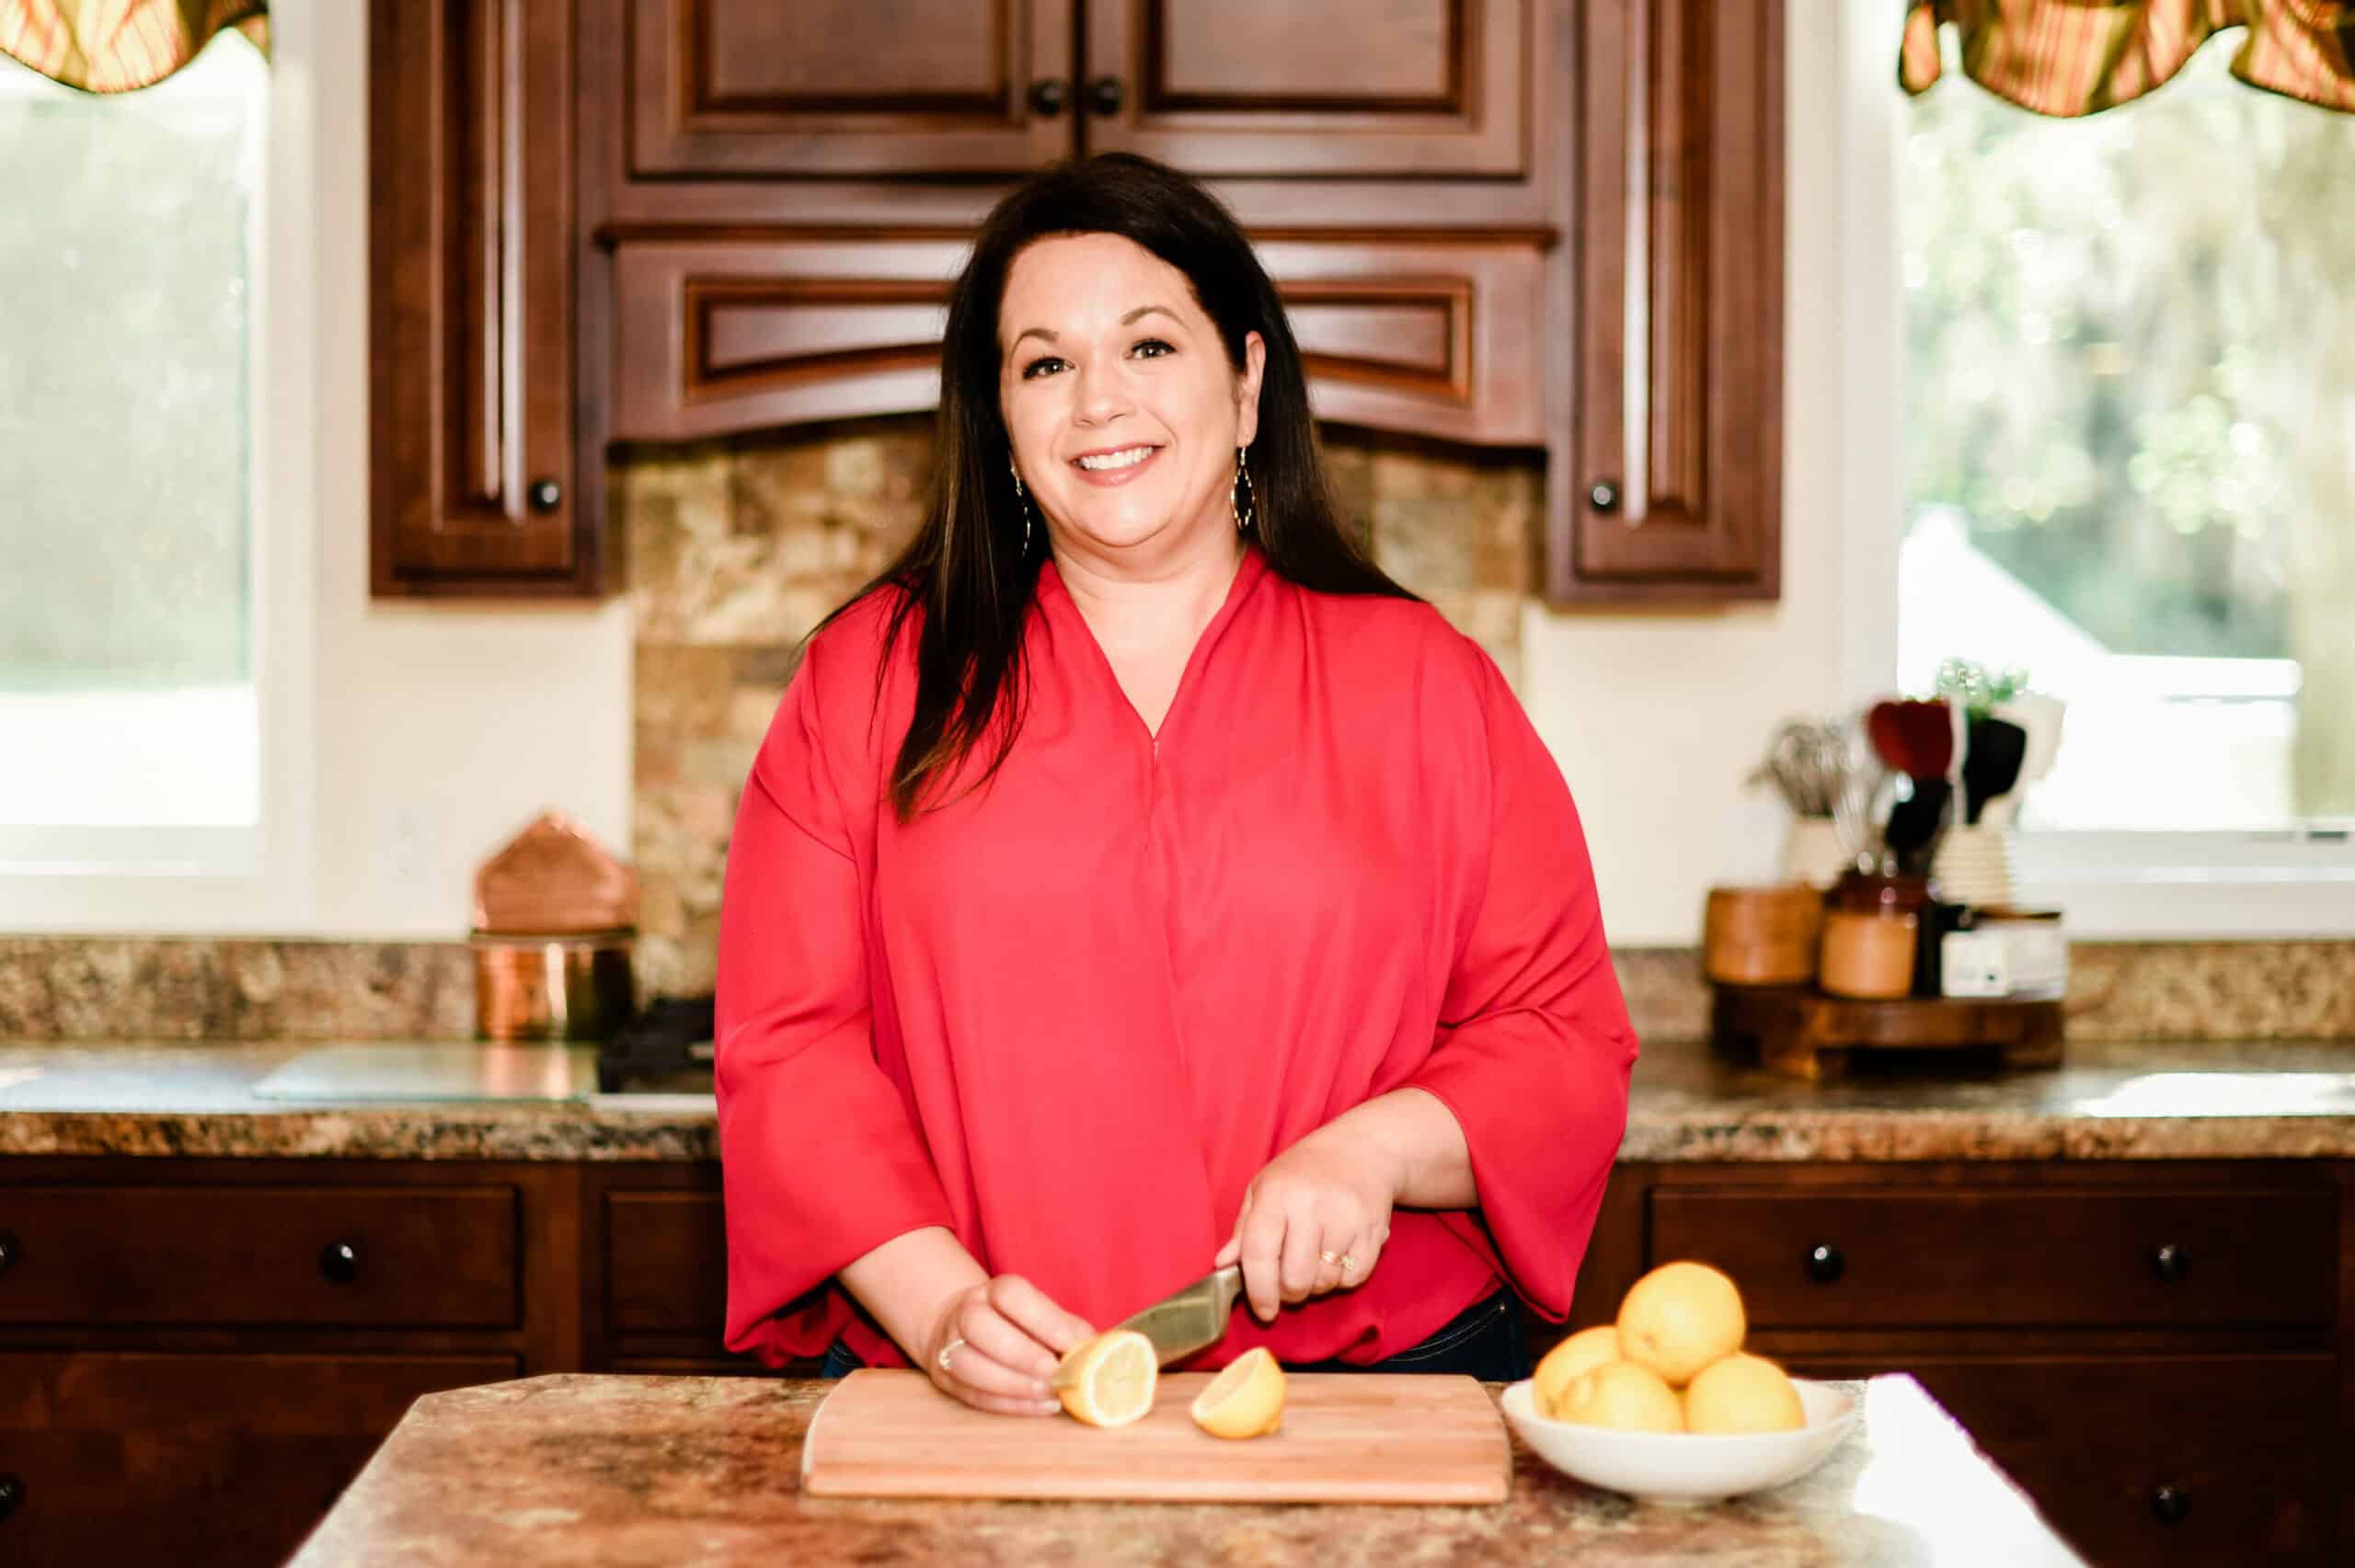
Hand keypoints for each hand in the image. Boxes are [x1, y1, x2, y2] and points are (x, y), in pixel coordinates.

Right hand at [922, 1274, 1095, 1416]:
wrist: (962, 1329)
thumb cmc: (1016, 1325)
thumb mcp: (1041, 1315)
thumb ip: (1067, 1328)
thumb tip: (1097, 1349)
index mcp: (994, 1291)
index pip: (1012, 1295)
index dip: (1043, 1319)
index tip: (1071, 1344)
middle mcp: (966, 1312)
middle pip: (980, 1326)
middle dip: (1021, 1354)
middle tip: (1054, 1374)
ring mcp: (949, 1345)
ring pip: (968, 1364)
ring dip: (1012, 1384)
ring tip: (1048, 1395)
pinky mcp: (944, 1379)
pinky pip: (972, 1394)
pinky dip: (1008, 1404)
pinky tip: (1039, 1406)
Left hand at [1214, 1125, 1397, 1323]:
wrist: (1360, 1151)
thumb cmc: (1302, 1174)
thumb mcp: (1263, 1189)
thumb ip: (1243, 1230)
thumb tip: (1223, 1266)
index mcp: (1277, 1194)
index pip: (1259, 1252)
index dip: (1258, 1290)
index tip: (1262, 1311)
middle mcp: (1312, 1206)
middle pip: (1296, 1278)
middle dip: (1288, 1294)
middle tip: (1287, 1285)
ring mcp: (1346, 1219)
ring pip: (1325, 1282)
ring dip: (1315, 1286)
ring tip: (1312, 1263)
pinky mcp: (1373, 1231)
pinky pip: (1353, 1279)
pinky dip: (1341, 1279)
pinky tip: (1336, 1257)